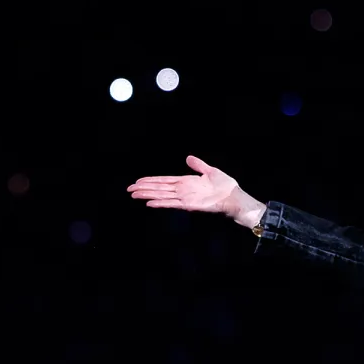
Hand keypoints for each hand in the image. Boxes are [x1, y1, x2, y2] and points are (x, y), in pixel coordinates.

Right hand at [127, 155, 265, 226]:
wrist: (233, 196)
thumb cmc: (224, 186)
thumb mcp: (209, 170)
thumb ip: (198, 165)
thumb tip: (188, 157)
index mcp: (185, 182)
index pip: (164, 181)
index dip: (151, 181)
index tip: (139, 181)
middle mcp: (182, 190)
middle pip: (159, 188)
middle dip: (144, 188)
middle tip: (129, 189)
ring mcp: (184, 198)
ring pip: (161, 195)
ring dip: (147, 195)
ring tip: (134, 194)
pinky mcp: (188, 205)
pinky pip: (171, 203)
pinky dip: (160, 203)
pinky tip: (149, 203)